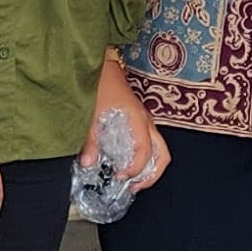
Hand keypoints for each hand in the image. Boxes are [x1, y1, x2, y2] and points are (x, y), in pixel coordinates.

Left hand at [92, 51, 170, 193]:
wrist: (102, 64)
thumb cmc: (100, 83)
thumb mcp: (91, 113)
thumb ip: (90, 139)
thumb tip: (89, 162)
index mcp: (137, 119)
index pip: (145, 151)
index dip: (135, 168)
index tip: (120, 176)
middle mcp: (146, 121)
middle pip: (162, 153)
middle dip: (152, 174)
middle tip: (135, 186)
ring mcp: (144, 120)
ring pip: (159, 149)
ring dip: (149, 167)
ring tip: (131, 179)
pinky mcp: (138, 119)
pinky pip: (149, 142)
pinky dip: (143, 157)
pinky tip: (126, 162)